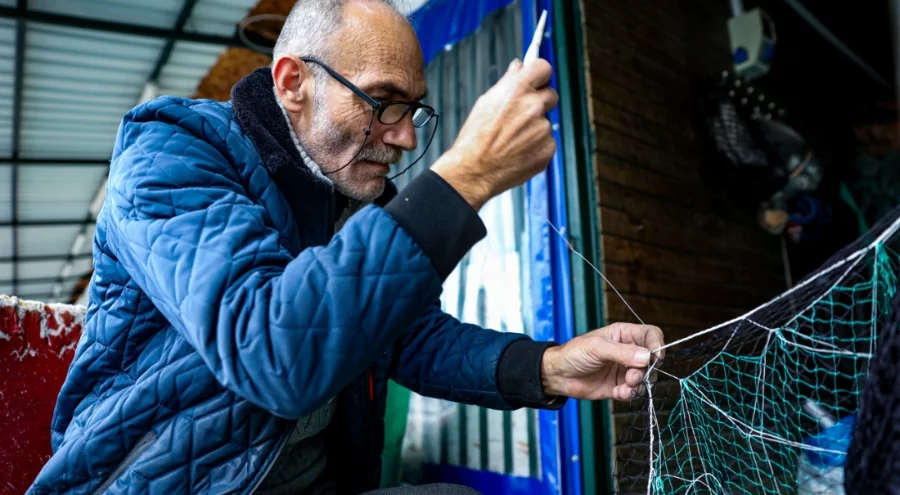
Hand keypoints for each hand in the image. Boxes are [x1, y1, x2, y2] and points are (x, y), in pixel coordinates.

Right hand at [431, 58, 558, 209]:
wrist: (474, 170)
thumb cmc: (476, 137)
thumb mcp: (486, 102)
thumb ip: (508, 83)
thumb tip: (519, 67)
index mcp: (518, 90)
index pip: (544, 67)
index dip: (540, 74)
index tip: (537, 79)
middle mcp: (534, 107)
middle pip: (551, 95)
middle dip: (540, 102)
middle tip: (522, 115)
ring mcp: (543, 129)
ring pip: (546, 122)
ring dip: (534, 128)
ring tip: (512, 140)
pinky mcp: (548, 149)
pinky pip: (547, 142)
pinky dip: (536, 146)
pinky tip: (518, 152)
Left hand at [541, 323, 664, 400]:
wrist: (558, 375)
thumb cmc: (574, 354)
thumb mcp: (597, 347)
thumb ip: (622, 352)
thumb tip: (647, 357)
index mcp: (624, 335)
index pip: (651, 335)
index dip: (657, 344)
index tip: (656, 358)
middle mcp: (627, 351)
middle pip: (651, 359)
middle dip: (646, 370)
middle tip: (633, 376)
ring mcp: (624, 369)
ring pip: (645, 377)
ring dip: (638, 383)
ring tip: (625, 385)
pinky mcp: (619, 386)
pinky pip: (633, 391)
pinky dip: (629, 394)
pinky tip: (618, 393)